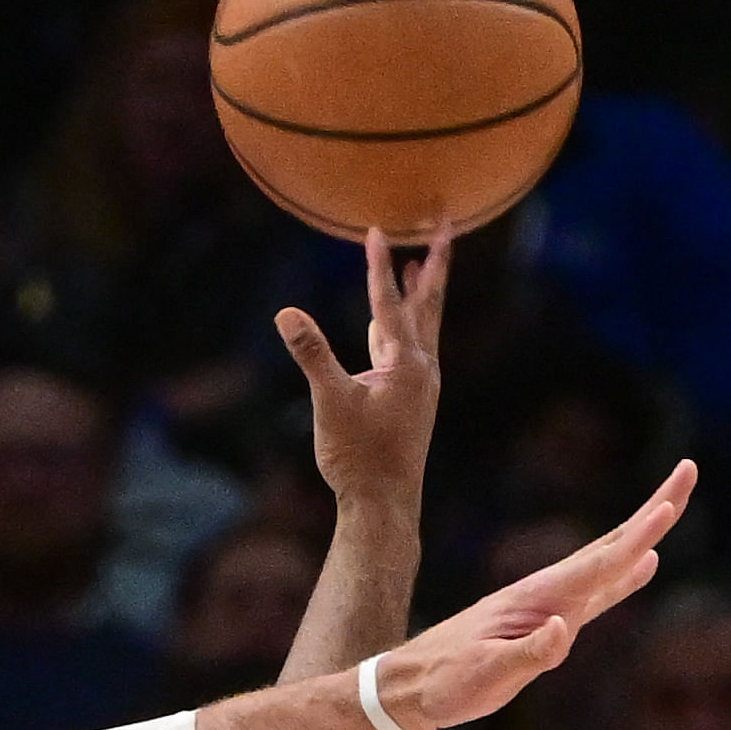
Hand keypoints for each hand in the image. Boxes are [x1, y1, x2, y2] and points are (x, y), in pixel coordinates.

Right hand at [276, 229, 445, 507]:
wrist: (384, 505)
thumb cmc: (359, 458)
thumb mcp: (330, 403)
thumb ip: (311, 354)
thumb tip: (286, 314)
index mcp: (406, 364)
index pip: (388, 303)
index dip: (379, 265)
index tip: (375, 229)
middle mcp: (421, 367)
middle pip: (428, 301)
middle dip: (434, 261)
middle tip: (444, 224)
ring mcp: (418, 383)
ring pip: (422, 323)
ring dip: (421, 290)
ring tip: (421, 262)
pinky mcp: (409, 398)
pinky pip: (409, 348)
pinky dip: (402, 326)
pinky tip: (387, 326)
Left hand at [376, 461, 696, 729]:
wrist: (416, 684)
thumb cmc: (449, 683)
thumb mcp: (485, 674)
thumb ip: (528, 654)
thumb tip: (564, 630)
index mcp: (540, 599)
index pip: (601, 563)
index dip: (639, 538)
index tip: (669, 506)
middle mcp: (550, 591)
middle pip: (613, 544)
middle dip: (654, 510)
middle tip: (689, 469)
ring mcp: (551, 602)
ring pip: (608, 560)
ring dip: (645, 532)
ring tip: (675, 503)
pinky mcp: (550, 619)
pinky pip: (599, 589)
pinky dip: (626, 573)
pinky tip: (646, 565)